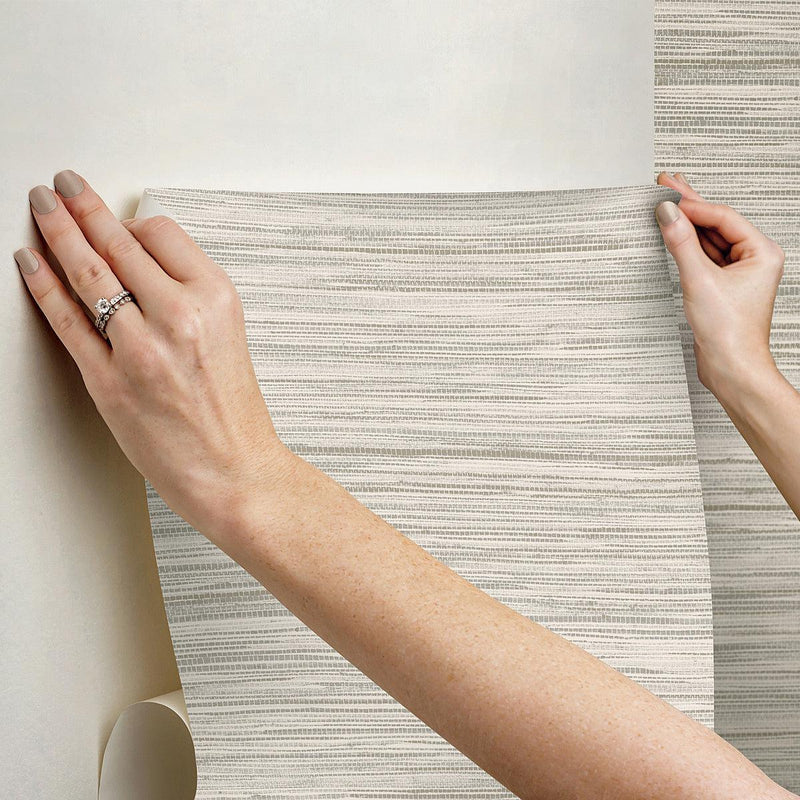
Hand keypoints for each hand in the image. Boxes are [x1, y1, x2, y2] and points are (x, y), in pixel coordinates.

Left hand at [13, 171, 294, 539]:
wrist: (234, 470)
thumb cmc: (233, 412)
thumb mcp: (227, 336)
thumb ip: (187, 296)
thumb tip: (141, 265)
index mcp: (216, 299)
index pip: (161, 233)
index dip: (131, 222)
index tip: (117, 218)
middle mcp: (180, 316)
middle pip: (119, 243)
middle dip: (83, 207)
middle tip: (63, 186)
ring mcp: (141, 349)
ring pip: (87, 272)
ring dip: (56, 231)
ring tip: (41, 207)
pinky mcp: (109, 381)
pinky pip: (67, 320)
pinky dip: (43, 285)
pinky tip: (30, 261)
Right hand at [654, 171, 785, 399]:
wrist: (730, 368)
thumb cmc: (730, 332)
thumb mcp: (699, 280)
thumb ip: (680, 243)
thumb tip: (667, 213)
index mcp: (762, 252)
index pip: (722, 218)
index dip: (693, 205)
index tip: (667, 194)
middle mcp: (753, 260)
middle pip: (716, 224)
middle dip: (690, 206)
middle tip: (665, 184)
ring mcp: (738, 274)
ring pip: (708, 240)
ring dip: (686, 225)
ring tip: (665, 205)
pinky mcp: (722, 287)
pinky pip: (703, 258)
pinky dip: (686, 246)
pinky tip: (673, 234)